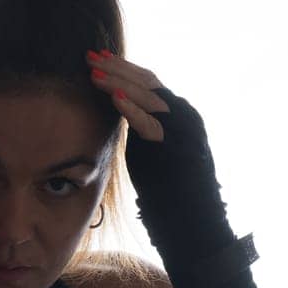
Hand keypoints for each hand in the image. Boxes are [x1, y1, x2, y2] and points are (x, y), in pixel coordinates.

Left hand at [84, 48, 256, 287]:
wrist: (196, 229)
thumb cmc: (170, 198)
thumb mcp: (149, 156)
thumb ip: (138, 131)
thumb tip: (114, 113)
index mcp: (179, 117)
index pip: (149, 84)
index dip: (122, 70)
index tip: (96, 59)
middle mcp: (186, 119)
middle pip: (150, 83)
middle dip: (118, 68)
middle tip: (91, 57)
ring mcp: (187, 133)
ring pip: (154, 98)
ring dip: (122, 82)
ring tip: (95, 72)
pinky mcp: (183, 150)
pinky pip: (156, 125)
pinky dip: (134, 110)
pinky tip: (114, 97)